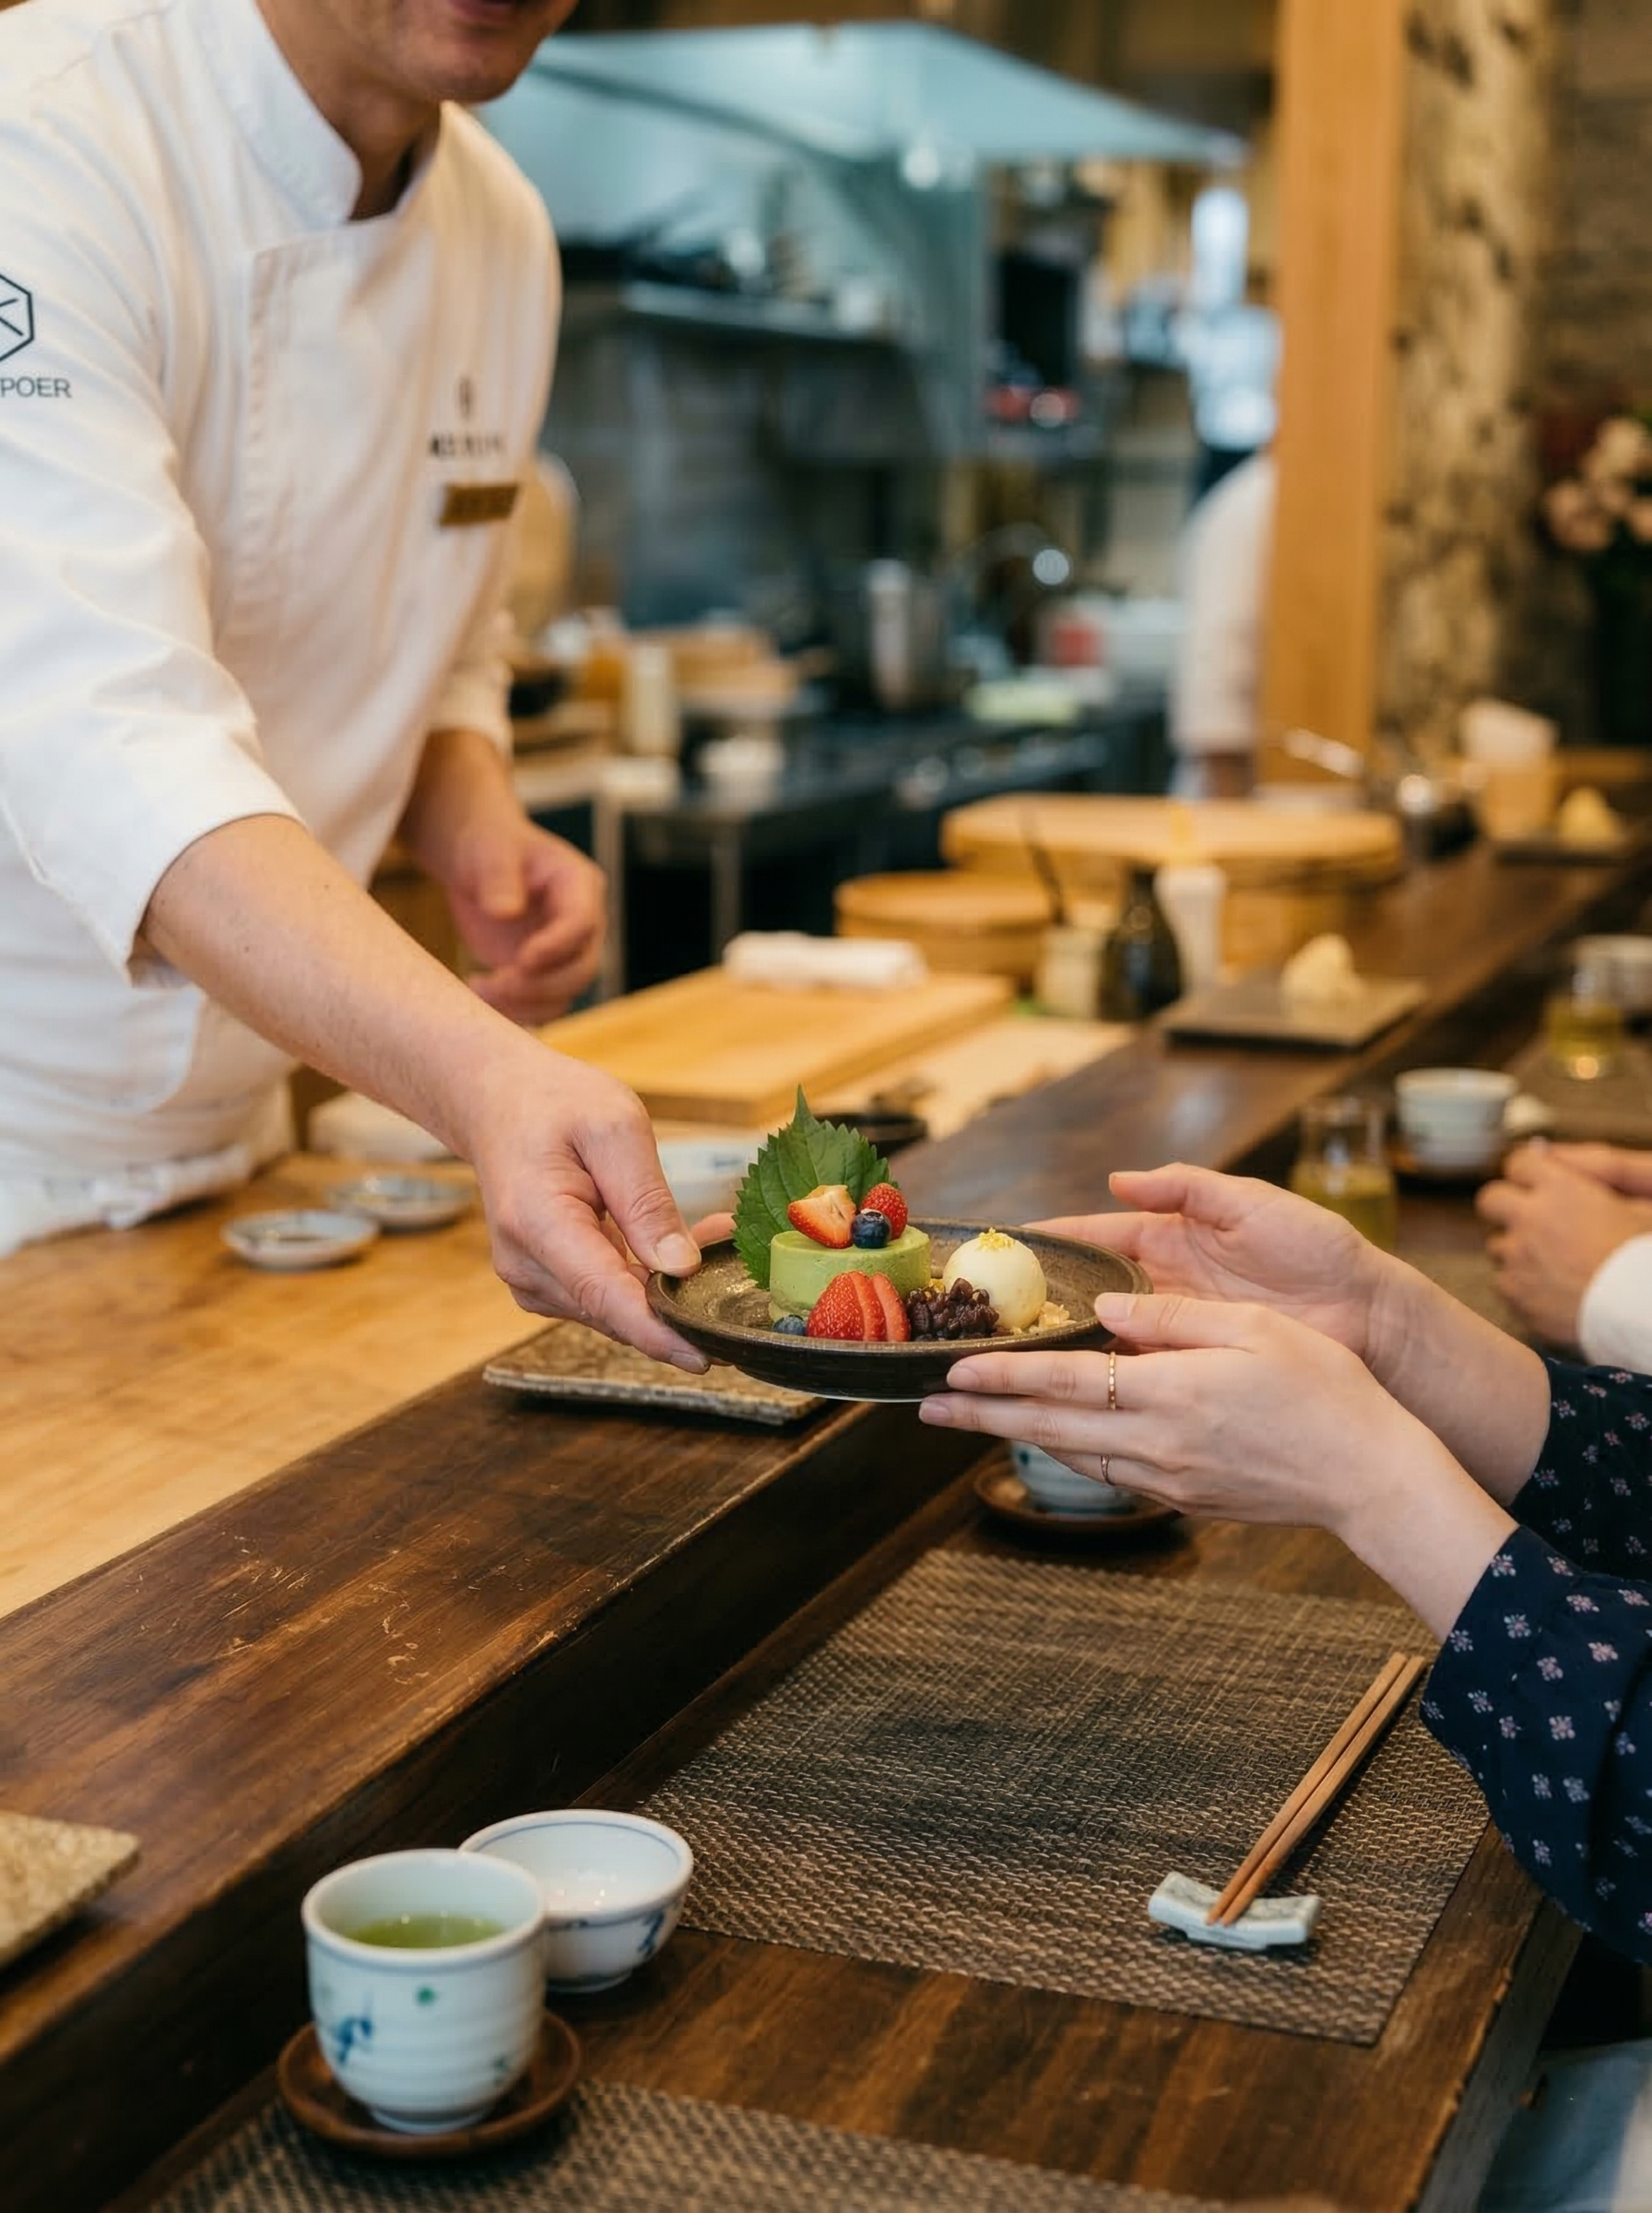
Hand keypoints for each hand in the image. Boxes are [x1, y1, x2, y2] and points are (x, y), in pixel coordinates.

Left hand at [446, 819, 605, 1023]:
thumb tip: (505, 913)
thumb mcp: (490, 851)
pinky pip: (541, 1006)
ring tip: (478, 990)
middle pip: (581, 968)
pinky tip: (479, 997)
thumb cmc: (489, 848)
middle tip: (492, 984)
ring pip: (564, 995)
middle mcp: (583, 924)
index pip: (582, 923)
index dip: (557, 946)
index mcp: (579, 885)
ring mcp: (566, 953)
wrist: (480, 865)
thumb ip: (498, 878)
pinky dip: (514, 1011)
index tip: (520, 960)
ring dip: (524, 1005)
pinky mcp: (544, 974)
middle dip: (539, 985)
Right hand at [461, 1044, 708, 1369]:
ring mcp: (531, 1282)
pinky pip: (605, 1297)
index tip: (704, 1355)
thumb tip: (682, 1267)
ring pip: (615, 1309)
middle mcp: (526, 1266)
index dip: (656, 1332)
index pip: (603, 1295)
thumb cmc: (555, 1104)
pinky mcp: (547, 1285)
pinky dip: (644, 1279)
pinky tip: (672, 1245)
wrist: (499, 1104)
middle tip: (735, 1253)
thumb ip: (647, 1201)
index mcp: (537, 1222)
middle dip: (680, 1297)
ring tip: (712, 1232)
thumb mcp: (615, 1128)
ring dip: (666, 1286)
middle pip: (614, 1311)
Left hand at [922, 1293, 1410, 1525]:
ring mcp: (1170, 1478)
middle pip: (1048, 1427)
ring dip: (1016, 1436)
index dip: (1003, 1374)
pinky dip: (1069, 1453)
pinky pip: (1110, 1473)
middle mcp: (1158, 1442)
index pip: (1063, 1380)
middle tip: (926, 1405)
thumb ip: (1174, 1318)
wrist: (1371, 1476)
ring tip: (973, 1420)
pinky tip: (1053, 1439)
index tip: (954, 1367)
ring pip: (1073, 1454)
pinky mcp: (1187, 1499)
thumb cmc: (1326, 1388)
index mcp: (1171, 1392)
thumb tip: (1110, 1308)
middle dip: (981, 1414)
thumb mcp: (1253, 1329)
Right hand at [1039, 1163, 1394, 1365]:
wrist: (1371, 1316)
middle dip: (1042, 1298)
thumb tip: (1117, 1180)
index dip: (1055, 1240)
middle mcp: (1168, 1285)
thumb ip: (1186, 1187)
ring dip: (1064, 1343)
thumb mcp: (1251, 1203)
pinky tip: (1067, 1388)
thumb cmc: (1318, 1249)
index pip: (1098, 1237)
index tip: (1007, 1244)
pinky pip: (1139, 1373)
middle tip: (990, 1308)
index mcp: (1175, 1238)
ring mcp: (1179, 1328)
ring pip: (1104, 1336)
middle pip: (1089, 1289)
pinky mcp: (1197, 1367)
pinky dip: (1104, 1379)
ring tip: (1012, 1352)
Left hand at [1478, 1148, 1651, 1344]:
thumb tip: (1549, 1156)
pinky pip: (1502, 1281)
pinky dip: (1520, 1284)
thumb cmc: (1644, 1258)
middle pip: (1491, 1199)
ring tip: (1551, 1262)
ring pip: (1496, 1244)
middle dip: (1506, 1205)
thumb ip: (1596, 1175)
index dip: (1527, 1172)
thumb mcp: (1636, 1205)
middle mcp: (1531, 1218)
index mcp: (1561, 1189)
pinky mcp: (1513, 1292)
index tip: (1536, 1183)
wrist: (1640, 1309)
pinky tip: (1549, 1289)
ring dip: (1516, 1249)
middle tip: (1530, 1219)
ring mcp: (1517, 1257)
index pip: (1519, 1163)